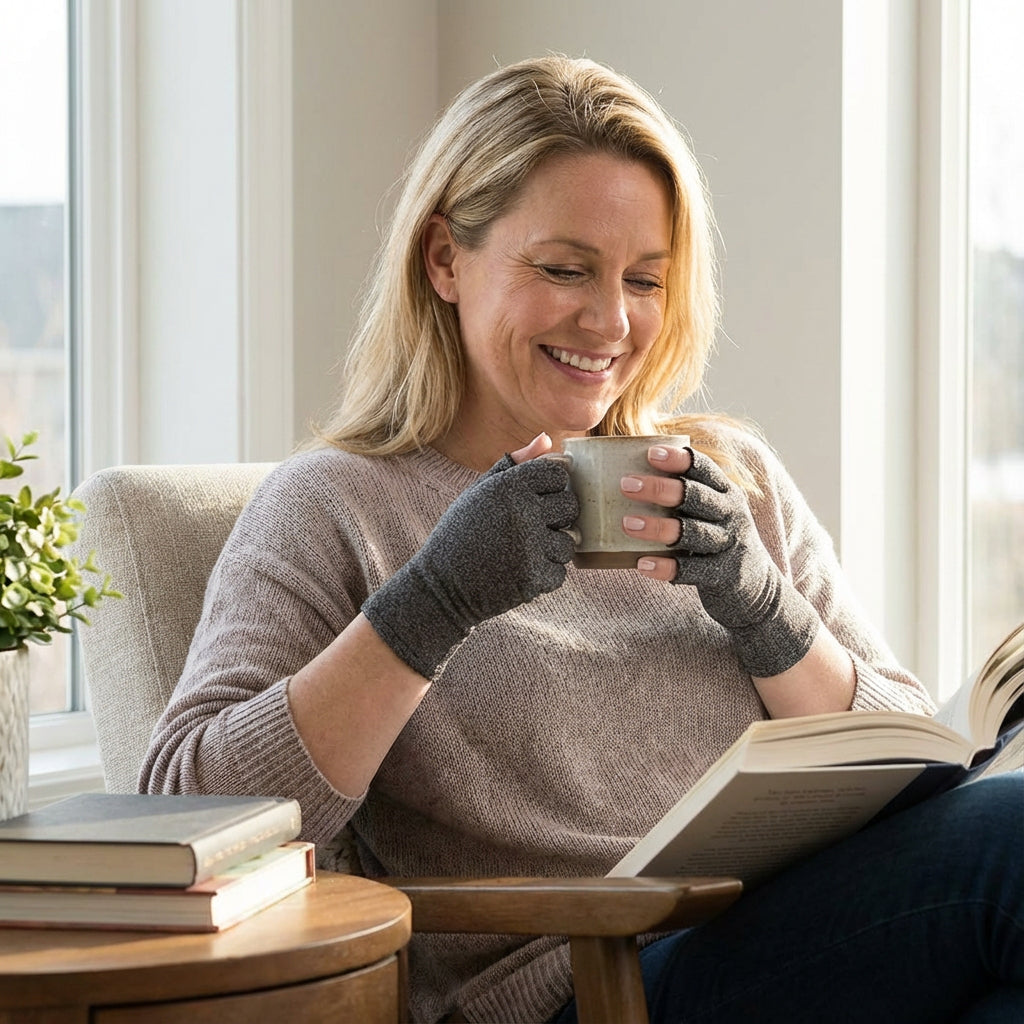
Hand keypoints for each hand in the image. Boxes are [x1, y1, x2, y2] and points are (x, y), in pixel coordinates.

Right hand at [362, 434, 577, 678]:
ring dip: (552, 548)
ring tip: (526, 550)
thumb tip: (548, 440)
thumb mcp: (480, 491)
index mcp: (509, 485)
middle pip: (570, 505)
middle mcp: (522, 511)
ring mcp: (529, 546)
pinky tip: (520, 570)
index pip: (559, 474)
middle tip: (533, 526)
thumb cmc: (461, 532)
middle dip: (558, 516)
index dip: (553, 486)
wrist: (440, 585)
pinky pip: (559, 572)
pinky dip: (545, 574)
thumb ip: (515, 464)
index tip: (539, 498)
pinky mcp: (532, 578)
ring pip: (569, 542)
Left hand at [620, 444, 818, 676]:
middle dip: (661, 489)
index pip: (705, 469)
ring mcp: (730, 545)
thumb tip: (626, 478)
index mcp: (725, 493)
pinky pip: (693, 570)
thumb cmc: (718, 540)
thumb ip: (684, 497)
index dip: (680, 459)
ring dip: (659, 527)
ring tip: (628, 523)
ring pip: (694, 533)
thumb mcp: (712, 513)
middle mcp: (731, 515)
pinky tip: (642, 564)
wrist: (757, 588)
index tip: (651, 453)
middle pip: (697, 497)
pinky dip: (667, 567)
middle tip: (627, 485)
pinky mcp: (724, 575)